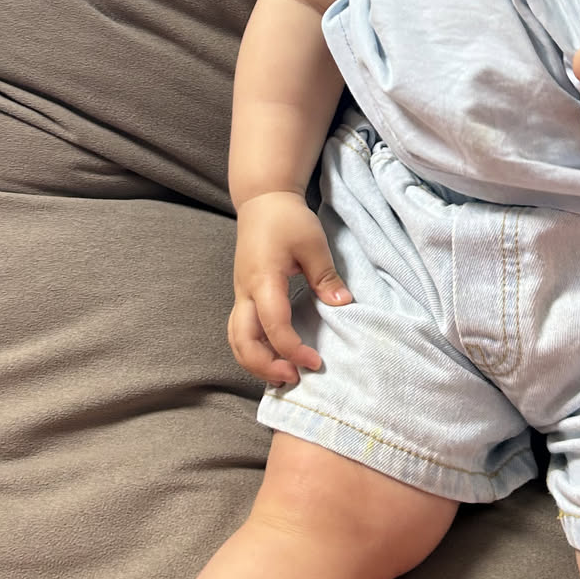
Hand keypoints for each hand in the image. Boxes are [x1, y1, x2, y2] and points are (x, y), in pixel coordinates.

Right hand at [228, 191, 351, 384]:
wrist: (262, 201)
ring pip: (236, 339)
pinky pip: (240, 330)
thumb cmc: (287, 219)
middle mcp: (245, 292)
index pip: (273, 325)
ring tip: (283, 375)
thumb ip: (326, 277)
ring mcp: (240, 294)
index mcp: (263, 280)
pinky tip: (273, 358)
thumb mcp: (313, 243)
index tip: (315, 361)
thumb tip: (343, 305)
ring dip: (255, 362)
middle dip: (265, 366)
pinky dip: (252, 350)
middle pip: (242, 341)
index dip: (292, 348)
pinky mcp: (243, 295)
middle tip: (294, 377)